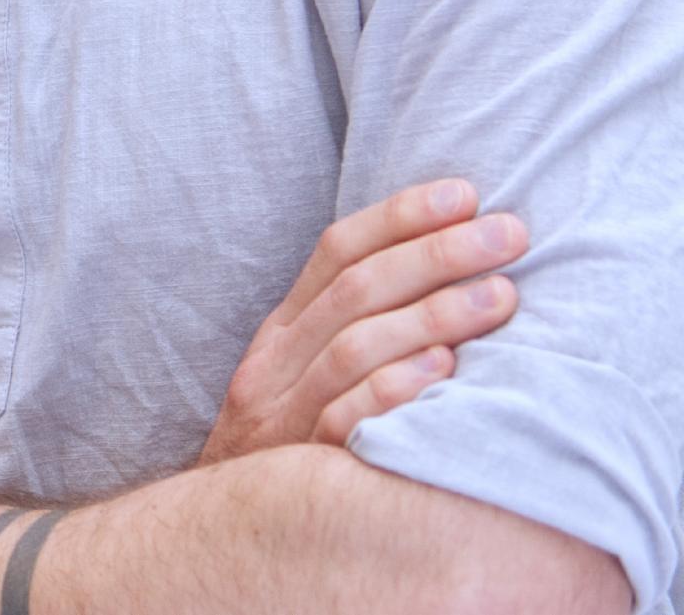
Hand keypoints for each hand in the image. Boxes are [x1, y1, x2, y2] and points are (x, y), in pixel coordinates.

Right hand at [197, 179, 527, 465]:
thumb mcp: (301, 376)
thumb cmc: (288, 447)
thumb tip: (444, 264)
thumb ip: (351, 327)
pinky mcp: (300, 468)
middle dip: (439, 252)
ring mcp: (283, 415)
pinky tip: (446, 371)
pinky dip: (396, 389)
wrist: (223, 541)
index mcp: (281, 329)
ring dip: (435, 313)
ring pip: (357, 345)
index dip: (402, 215)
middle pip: (358, 289)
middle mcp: (275, 362)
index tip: (466, 192)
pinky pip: (346, 420)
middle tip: (509, 234)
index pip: (339, 249)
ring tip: (502, 296)